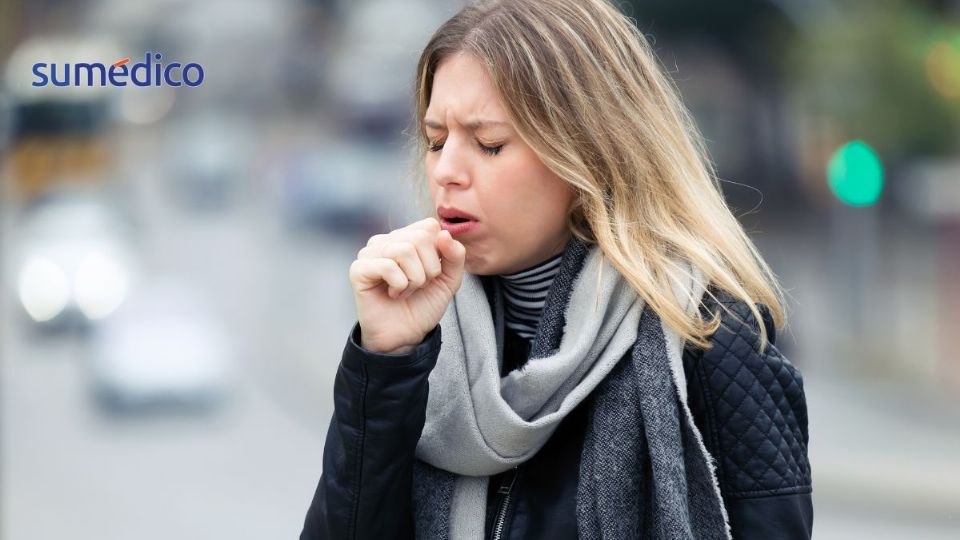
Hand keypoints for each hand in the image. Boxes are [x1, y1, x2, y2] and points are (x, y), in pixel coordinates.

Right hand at [348, 217, 465, 353]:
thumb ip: (455, 255)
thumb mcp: (449, 280)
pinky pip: (387, 266)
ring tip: (406, 290)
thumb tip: (445, 234)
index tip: (432, 273)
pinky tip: (393, 294)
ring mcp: (370, 253)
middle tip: (419, 285)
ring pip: (404, 250)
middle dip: (429, 268)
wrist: (405, 335)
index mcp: (406, 238)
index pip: (429, 226)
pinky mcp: (359, 269)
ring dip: (414, 279)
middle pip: (420, 238)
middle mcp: (387, 241)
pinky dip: (399, 285)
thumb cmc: (423, 305)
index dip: (439, 252)